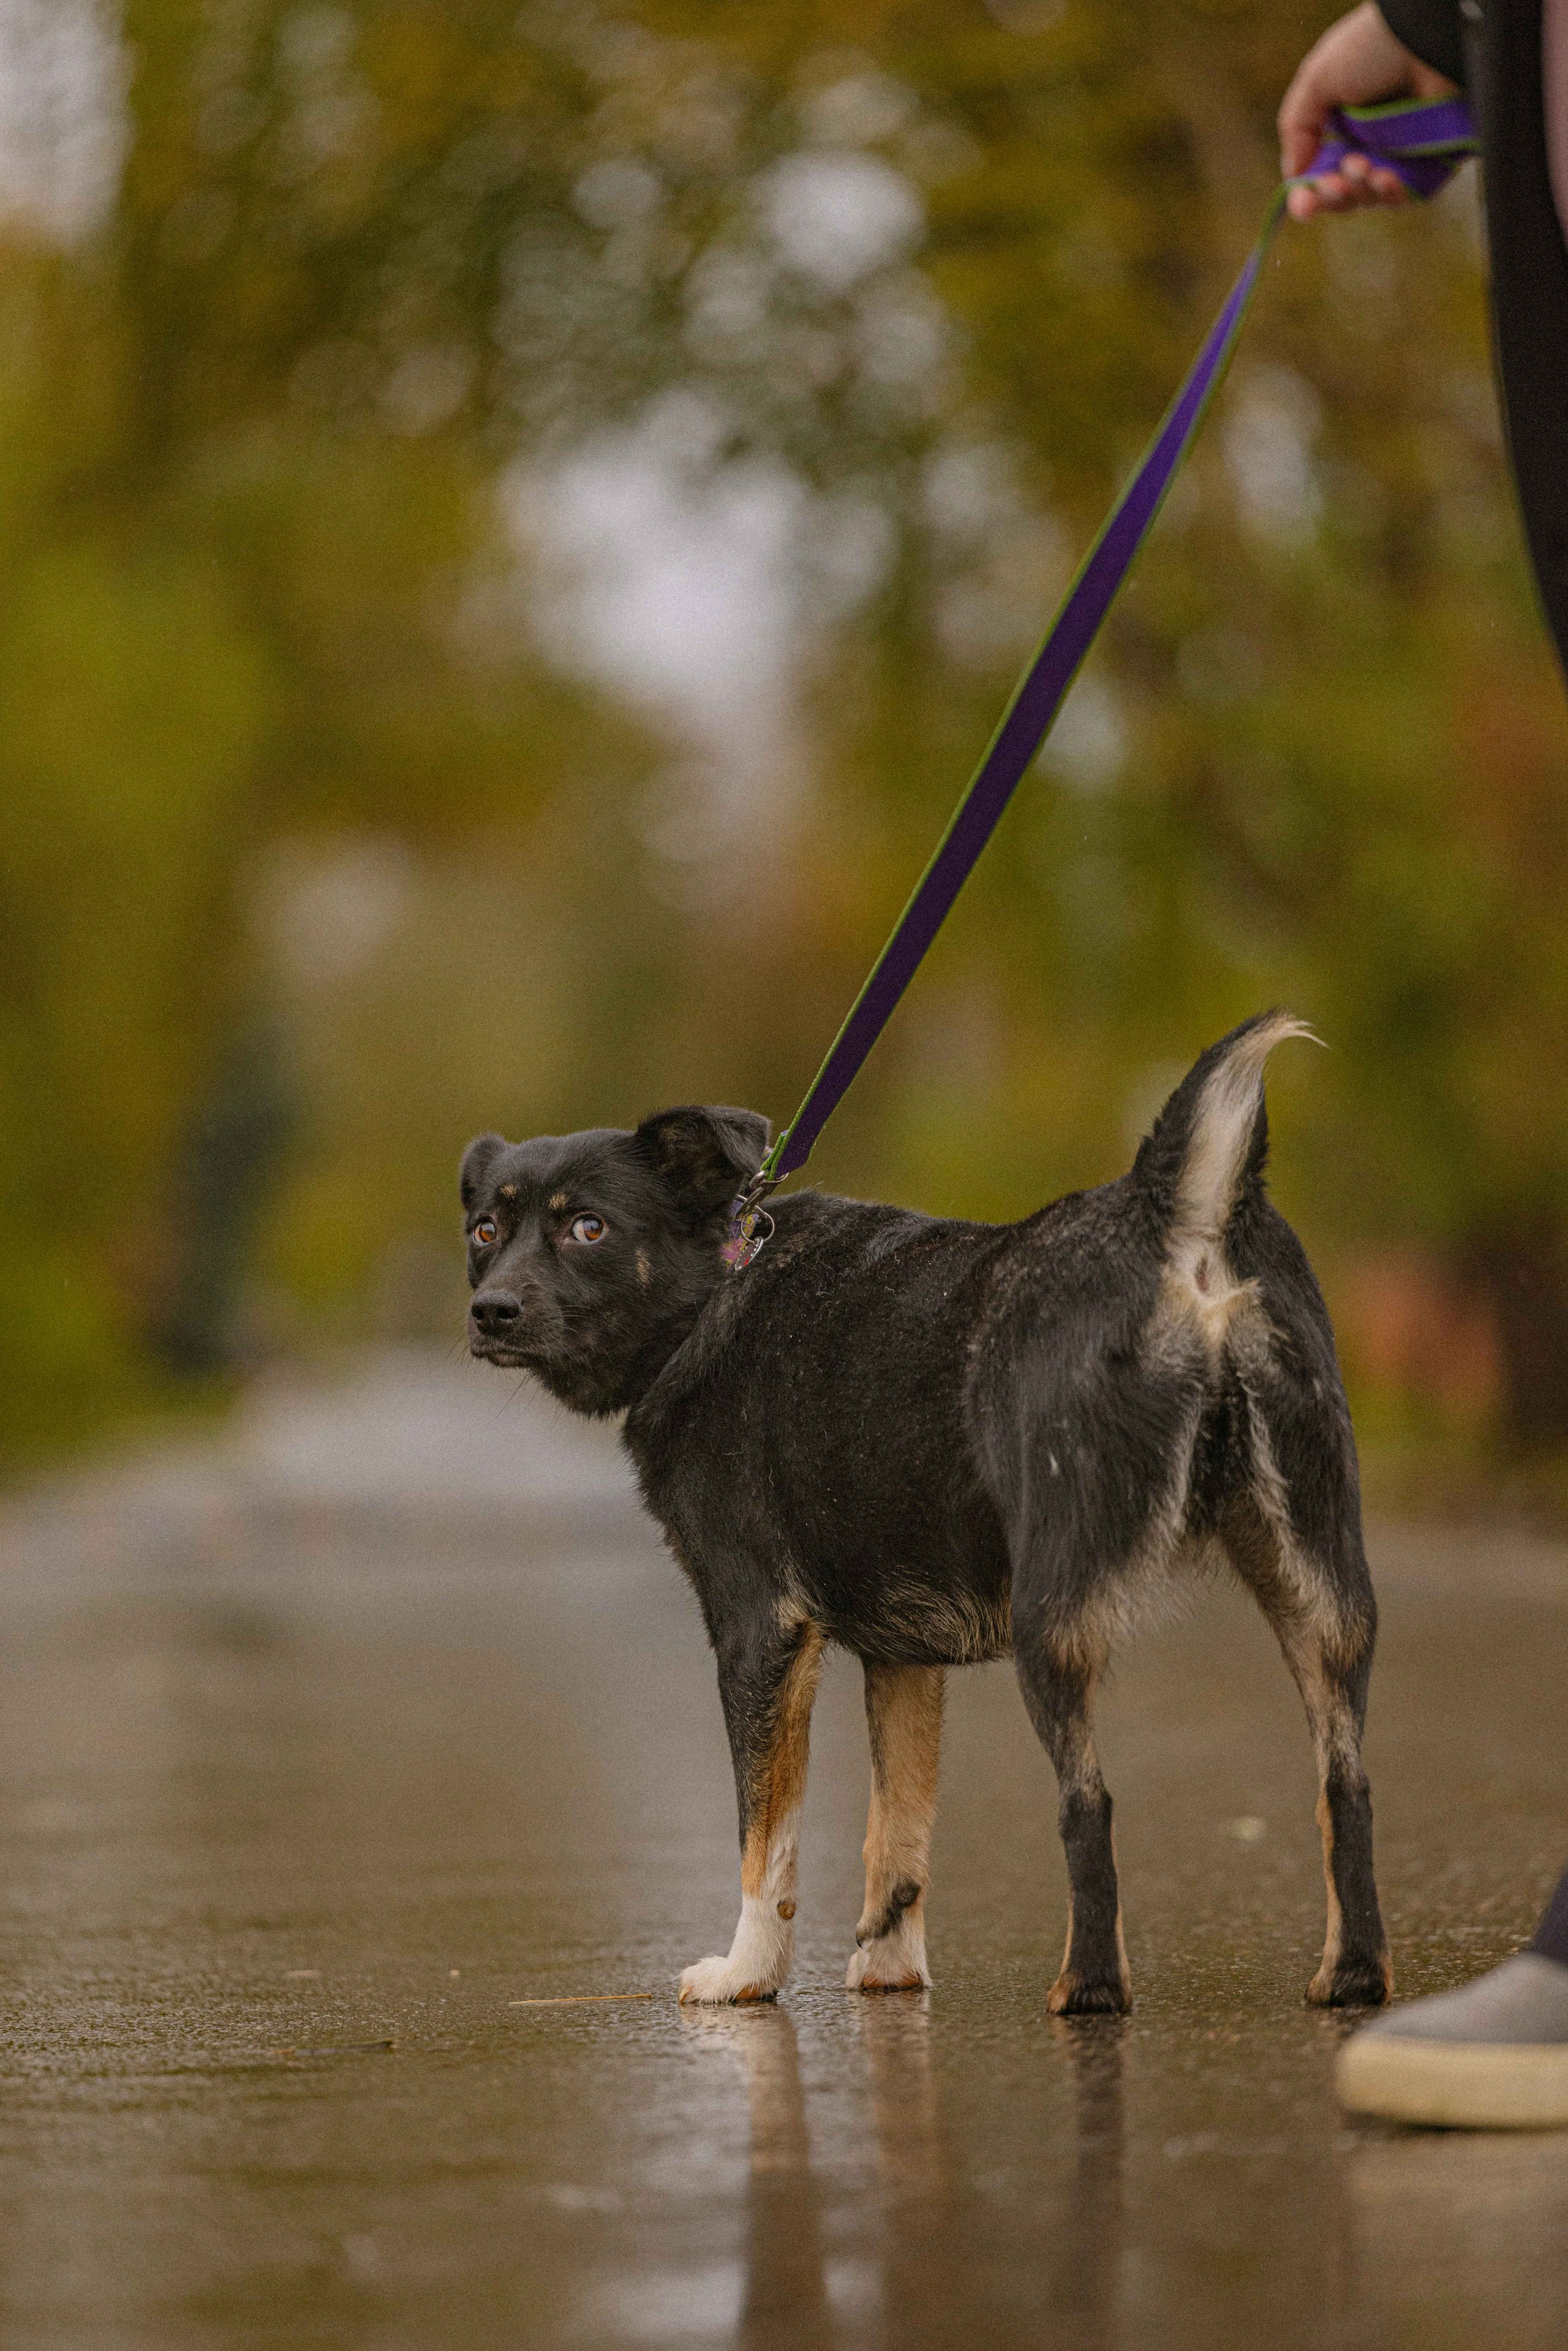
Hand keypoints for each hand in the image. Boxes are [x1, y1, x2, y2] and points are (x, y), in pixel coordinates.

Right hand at [1278, 2, 1459, 219]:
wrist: (1425, 37)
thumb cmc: (1370, 48)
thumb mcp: (1317, 79)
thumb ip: (1296, 127)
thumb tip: (1292, 174)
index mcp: (1337, 127)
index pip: (1316, 176)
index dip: (1307, 198)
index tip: (1303, 205)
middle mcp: (1366, 143)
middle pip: (1341, 197)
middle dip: (1333, 196)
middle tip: (1335, 180)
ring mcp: (1397, 156)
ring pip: (1370, 199)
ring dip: (1360, 191)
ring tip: (1363, 166)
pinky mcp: (1427, 162)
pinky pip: (1404, 197)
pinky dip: (1390, 195)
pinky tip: (1385, 178)